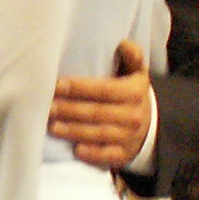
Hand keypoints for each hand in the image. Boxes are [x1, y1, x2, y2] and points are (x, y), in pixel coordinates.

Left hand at [49, 40, 152, 172]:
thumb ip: (131, 56)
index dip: (80, 88)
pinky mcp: (124, 154)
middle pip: (97, 112)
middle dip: (70, 110)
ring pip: (99, 134)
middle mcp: (133, 115)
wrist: (150, 124)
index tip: (57, 85)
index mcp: (134, 92)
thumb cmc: (131, 93)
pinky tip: (75, 150)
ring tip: (53, 126)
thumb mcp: (136, 72)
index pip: (104, 89)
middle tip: (47, 107)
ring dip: (74, 131)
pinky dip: (92, 154)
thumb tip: (122, 43)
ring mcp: (129, 137)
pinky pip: (107, 156)